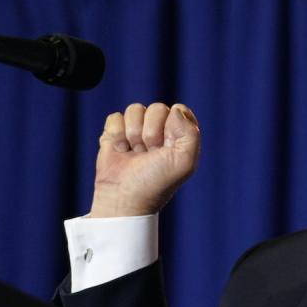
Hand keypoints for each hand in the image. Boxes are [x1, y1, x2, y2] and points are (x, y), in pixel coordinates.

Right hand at [88, 102, 200, 217]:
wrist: (125, 198)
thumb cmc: (157, 182)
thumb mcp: (184, 161)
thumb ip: (190, 132)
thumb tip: (175, 109)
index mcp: (180, 135)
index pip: (178, 111)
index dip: (171, 127)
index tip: (167, 148)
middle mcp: (160, 130)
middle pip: (156, 108)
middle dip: (151, 133)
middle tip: (149, 153)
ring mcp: (137, 130)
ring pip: (135, 110)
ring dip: (133, 134)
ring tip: (135, 153)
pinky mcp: (115, 133)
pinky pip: (115, 117)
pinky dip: (116, 135)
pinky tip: (121, 151)